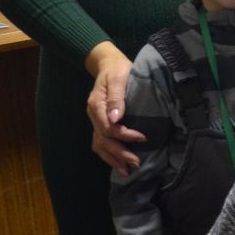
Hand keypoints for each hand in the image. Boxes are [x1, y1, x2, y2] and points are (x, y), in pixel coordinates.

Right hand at [85, 43, 143, 173]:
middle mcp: (93, 115)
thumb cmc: (117, 69)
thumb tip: (116, 118)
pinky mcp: (100, 123)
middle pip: (103, 140)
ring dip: (113, 159)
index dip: (124, 135)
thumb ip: (116, 97)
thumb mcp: (118, 77)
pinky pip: (101, 143)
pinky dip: (109, 155)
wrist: (108, 64)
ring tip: (127, 171)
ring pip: (99, 145)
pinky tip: (119, 164)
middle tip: (136, 163)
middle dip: (120, 153)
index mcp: (96, 105)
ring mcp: (95, 121)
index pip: (107, 127)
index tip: (142, 137)